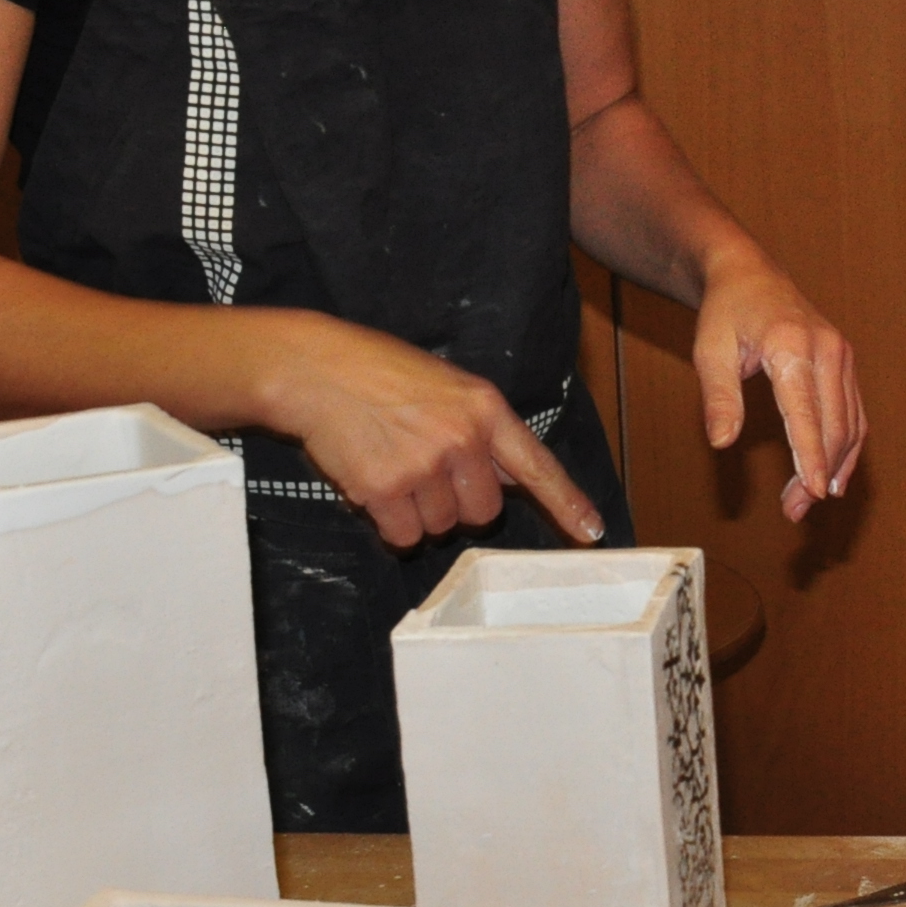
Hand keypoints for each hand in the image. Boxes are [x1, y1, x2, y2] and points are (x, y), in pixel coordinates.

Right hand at [263, 312, 605, 548]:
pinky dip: (391, 525)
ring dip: (420, 513)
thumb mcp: (447, 386)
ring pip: (442, 527)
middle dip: (459, 504)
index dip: (567, 503)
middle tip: (426, 474)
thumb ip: (482, 430)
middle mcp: (462, 438)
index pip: (537, 465)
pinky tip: (373, 487)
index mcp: (485, 408)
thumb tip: (514, 479)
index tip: (591, 532)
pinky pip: (405, 537)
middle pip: (485, 512)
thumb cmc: (378, 374)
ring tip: (392, 468)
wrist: (314, 369)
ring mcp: (425, 465)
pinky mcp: (386, 490)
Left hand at [693, 253, 863, 521]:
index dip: (812, 457)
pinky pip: (853, 413)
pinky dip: (846, 446)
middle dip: (819, 473)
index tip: (814, 493)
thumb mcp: (709, 351)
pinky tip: (833, 474)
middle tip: (795, 511)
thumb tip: (722, 442)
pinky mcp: (845, 363)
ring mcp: (842, 356)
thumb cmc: (726, 313)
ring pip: (851, 424)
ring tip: (807, 501)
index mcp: (792, 346)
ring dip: (835, 466)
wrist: (750, 273)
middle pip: (835, 426)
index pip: (807, 413)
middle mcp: (828, 350)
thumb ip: (718, 397)